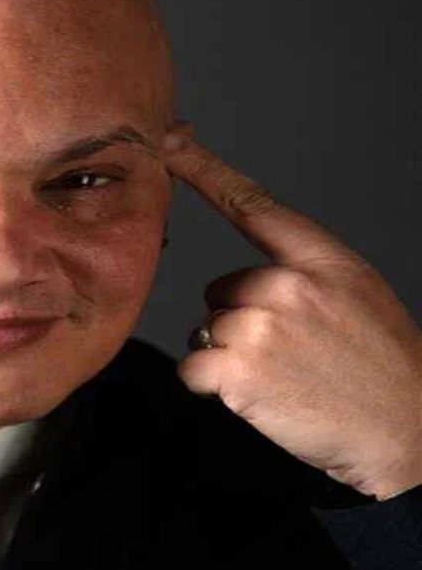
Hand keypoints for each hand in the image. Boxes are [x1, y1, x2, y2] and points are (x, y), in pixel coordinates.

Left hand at [164, 128, 421, 499]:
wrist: (405, 430)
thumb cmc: (379, 370)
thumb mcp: (356, 297)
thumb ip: (302, 276)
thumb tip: (241, 284)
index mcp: (322, 261)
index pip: (253, 205)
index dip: (204, 169)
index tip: (170, 139)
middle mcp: (288, 284)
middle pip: (220, 290)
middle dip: (240, 320)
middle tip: (289, 353)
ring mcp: (261, 325)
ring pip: (206, 330)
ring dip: (228, 356)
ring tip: (282, 376)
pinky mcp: (237, 368)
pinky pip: (192, 367)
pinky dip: (212, 386)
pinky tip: (260, 395)